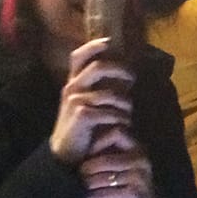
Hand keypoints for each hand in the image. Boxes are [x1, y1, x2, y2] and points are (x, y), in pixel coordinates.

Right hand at [50, 38, 134, 164]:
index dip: (93, 46)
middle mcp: (72, 88)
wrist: (65, 155)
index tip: (110, 42)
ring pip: (108, 93)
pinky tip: (123, 125)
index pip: (79, 56)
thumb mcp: (89, 103)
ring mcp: (75, 101)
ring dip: (124, 103)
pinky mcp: (82, 116)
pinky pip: (108, 112)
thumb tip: (125, 73)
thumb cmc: (83, 128)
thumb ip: (101, 88)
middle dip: (119, 69)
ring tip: (128, 113)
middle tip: (132, 77)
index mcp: (73, 83)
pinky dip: (119, 118)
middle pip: (98, 67)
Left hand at [79, 124, 160, 197]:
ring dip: (89, 184)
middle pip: (107, 159)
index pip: (117, 133)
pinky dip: (94, 197)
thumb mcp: (121, 164)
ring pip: (105, 178)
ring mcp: (139, 177)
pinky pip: (108, 194)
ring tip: (77, 187)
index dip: (98, 141)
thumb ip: (108, 152)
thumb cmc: (127, 184)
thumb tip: (82, 136)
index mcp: (137, 147)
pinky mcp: (134, 195)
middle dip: (88, 167)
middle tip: (76, 174)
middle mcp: (141, 159)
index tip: (86, 152)